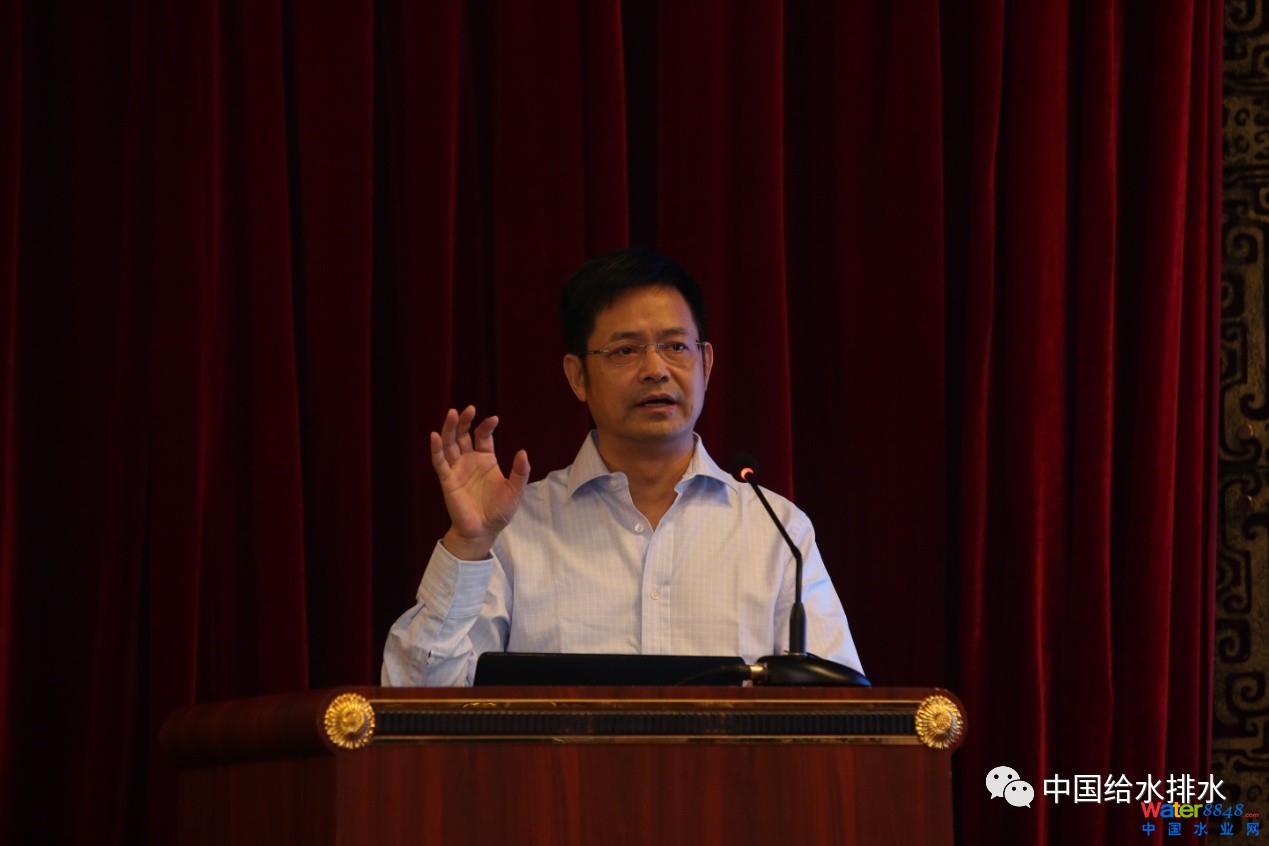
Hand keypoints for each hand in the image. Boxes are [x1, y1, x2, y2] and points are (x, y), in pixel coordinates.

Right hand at [430, 406, 529, 559]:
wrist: (484, 531)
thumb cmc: (499, 511)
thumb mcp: (515, 490)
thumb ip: (520, 472)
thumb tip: (523, 452)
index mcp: (486, 459)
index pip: (483, 436)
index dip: (486, 426)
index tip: (494, 419)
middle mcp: (469, 460)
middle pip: (463, 435)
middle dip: (465, 421)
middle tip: (469, 409)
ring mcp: (457, 469)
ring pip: (449, 444)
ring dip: (449, 428)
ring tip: (452, 413)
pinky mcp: (447, 480)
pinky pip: (439, 462)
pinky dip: (436, 449)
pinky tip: (435, 436)